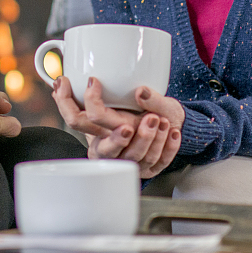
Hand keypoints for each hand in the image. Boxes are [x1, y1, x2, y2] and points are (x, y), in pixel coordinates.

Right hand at [52, 77, 182, 178]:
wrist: (165, 123)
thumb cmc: (145, 111)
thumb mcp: (140, 96)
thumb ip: (147, 96)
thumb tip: (141, 92)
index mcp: (96, 129)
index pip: (78, 120)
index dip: (83, 103)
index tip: (94, 83)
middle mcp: (108, 148)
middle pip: (106, 150)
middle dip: (117, 139)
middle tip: (129, 127)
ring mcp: (129, 161)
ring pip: (136, 157)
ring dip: (148, 139)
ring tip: (161, 121)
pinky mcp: (149, 169)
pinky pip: (159, 162)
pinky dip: (168, 148)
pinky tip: (173, 133)